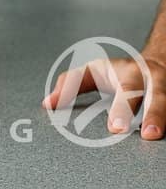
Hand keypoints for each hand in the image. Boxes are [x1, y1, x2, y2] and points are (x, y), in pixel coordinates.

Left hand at [42, 50, 165, 139]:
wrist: (154, 65)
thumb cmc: (120, 72)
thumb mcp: (94, 71)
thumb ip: (72, 84)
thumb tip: (48, 103)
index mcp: (130, 73)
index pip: (127, 89)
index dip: (122, 108)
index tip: (115, 128)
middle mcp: (153, 81)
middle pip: (158, 96)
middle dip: (154, 114)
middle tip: (147, 135)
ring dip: (164, 118)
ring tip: (157, 136)